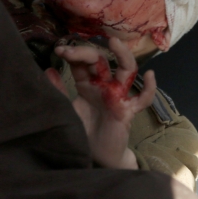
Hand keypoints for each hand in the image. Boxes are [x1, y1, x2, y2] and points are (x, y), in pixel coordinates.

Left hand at [48, 37, 155, 168]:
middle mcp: (104, 85)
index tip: (58, 50)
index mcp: (87, 84)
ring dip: (123, 55)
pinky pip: (143, 100)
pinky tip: (150, 75)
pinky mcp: (128, 111)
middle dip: (86, 52)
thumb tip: (48, 70)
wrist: (95, 156)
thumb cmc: (82, 131)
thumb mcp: (67, 110)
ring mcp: (118, 96)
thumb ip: (59, 91)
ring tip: (114, 42)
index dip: (72, 54)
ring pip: (126, 70)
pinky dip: (150, 88)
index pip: (82, 62)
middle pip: (101, 61)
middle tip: (69, 51)